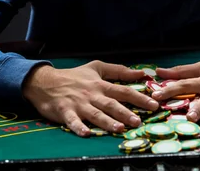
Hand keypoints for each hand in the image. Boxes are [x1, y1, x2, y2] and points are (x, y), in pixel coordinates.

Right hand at [23, 60, 158, 136]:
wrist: (45, 81)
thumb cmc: (74, 76)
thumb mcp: (96, 67)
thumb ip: (119, 70)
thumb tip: (140, 73)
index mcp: (101, 85)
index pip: (123, 91)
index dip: (139, 98)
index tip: (153, 105)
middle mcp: (92, 95)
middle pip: (111, 104)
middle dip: (125, 113)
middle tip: (138, 121)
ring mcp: (79, 104)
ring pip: (95, 114)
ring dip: (107, 122)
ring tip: (119, 128)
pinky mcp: (65, 112)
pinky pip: (72, 121)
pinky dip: (79, 127)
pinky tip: (86, 133)